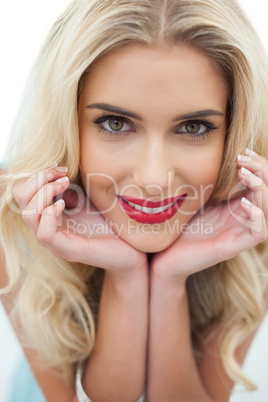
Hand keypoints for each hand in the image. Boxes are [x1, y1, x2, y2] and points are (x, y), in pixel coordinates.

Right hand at [12, 167, 147, 275]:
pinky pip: (45, 233)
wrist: (130, 249)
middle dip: (37, 180)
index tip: (61, 168)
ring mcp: (56, 242)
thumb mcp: (86, 202)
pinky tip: (64, 204)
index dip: (37, 175)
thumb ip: (70, 191)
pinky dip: (51, 214)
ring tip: (64, 184)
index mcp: (48, 217)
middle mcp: (47, 229)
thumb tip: (59, 173)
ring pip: (29, 215)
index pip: (23, 193)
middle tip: (61, 174)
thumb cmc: (109, 225)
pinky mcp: (69, 251)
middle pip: (21, 201)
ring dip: (44, 192)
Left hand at [151, 150, 267, 284]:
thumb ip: (210, 184)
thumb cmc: (181, 228)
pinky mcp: (233, 247)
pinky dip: (257, 216)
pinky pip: (259, 233)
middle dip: (263, 172)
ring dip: (262, 190)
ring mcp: (240, 234)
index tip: (243, 152)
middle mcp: (243, 219)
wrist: (165, 257)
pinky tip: (243, 202)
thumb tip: (214, 157)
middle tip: (245, 159)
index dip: (259, 166)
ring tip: (245, 174)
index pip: (260, 184)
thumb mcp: (198, 200)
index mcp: (237, 208)